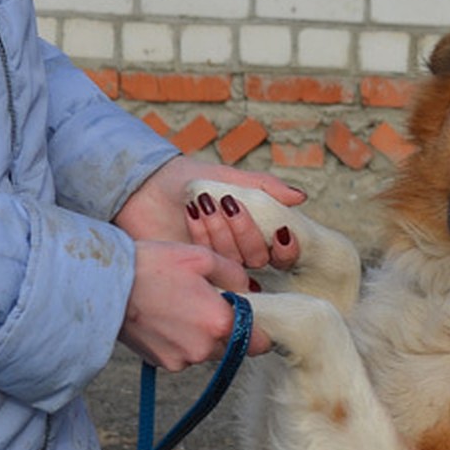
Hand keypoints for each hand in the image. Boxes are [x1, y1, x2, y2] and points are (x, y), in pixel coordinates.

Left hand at [113, 155, 303, 267]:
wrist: (147, 185)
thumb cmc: (189, 180)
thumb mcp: (232, 178)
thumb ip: (266, 187)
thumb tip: (301, 197)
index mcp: (255, 233)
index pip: (284, 254)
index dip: (288, 249)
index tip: (282, 232)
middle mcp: (240, 254)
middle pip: (259, 258)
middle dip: (244, 230)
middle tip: (226, 203)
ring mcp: (217, 266)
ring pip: (234, 262)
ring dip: (220, 230)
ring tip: (202, 204)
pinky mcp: (194, 271)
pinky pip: (209, 264)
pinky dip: (202, 235)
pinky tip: (191, 213)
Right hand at [118, 241, 271, 370]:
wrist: (103, 285)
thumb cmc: (151, 266)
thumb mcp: (200, 257)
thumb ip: (234, 274)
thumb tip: (248, 289)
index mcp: (220, 323)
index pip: (260, 343)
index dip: (260, 331)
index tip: (253, 318)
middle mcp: (204, 349)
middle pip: (233, 347)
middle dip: (228, 329)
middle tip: (207, 304)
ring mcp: (182, 360)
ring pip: (208, 351)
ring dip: (203, 336)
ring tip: (180, 307)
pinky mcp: (162, 364)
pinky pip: (184, 355)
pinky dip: (181, 341)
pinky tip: (165, 318)